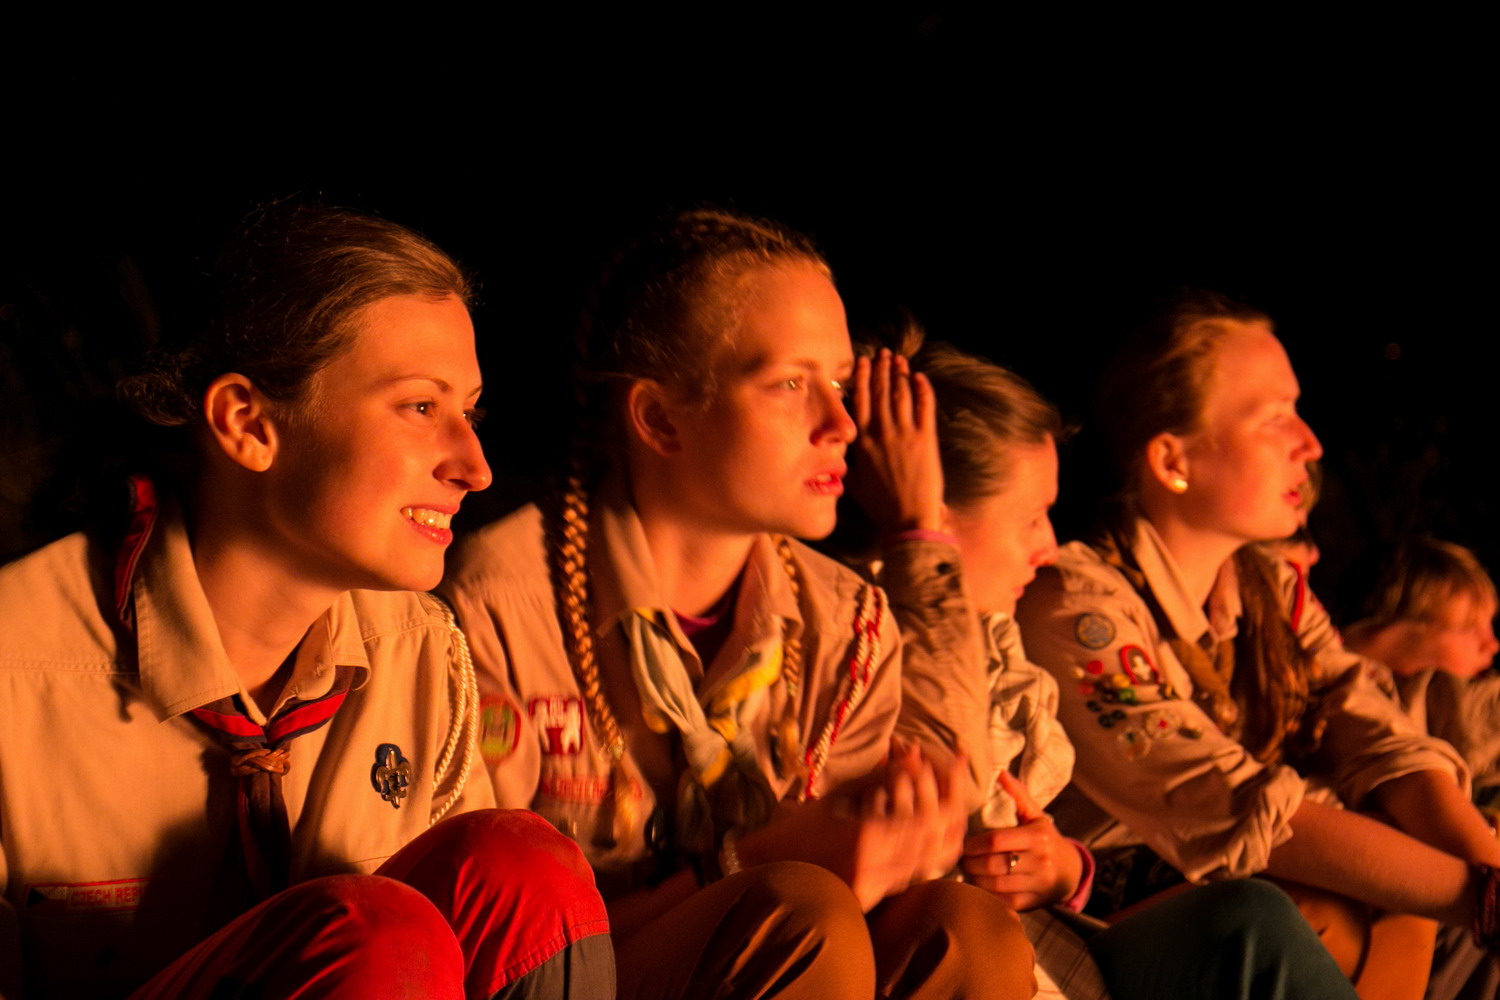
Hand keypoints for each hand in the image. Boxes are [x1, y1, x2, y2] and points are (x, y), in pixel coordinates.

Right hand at [736, 745, 967, 910]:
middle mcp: (875, 864)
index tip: (958, 789)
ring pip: (926, 866)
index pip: (925, 822)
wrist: (772, 869)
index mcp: (867, 835)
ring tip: (954, 825)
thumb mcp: (840, 796)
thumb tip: (916, 756)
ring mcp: (873, 886)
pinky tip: (931, 848)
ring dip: (942, 845)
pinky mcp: (870, 899)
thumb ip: (881, 777)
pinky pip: (907, 879)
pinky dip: (922, 861)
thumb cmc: (801, 828)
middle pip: (933, 847)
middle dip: (953, 825)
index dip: (948, 803)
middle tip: (963, 808)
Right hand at [848, 349, 944, 533]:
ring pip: (901, 395)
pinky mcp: (926, 440)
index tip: (862, 361)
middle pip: (880, 392)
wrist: (908, 520)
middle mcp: (881, 433)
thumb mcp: (853, 483)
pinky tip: (919, 377)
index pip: (860, 401)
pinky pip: (924, 407)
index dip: (862, 378)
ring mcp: (905, 434)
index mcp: (862, 442)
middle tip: (883, 353)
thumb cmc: (880, 506)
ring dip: (899, 373)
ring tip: (898, 359)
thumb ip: (846, 461)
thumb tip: (833, 450)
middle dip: (881, 369)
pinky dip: (922, 389)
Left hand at [962, 770, 1082, 910]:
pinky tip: (978, 886)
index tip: (963, 843)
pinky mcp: (1032, 903)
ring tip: (966, 871)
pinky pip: (1002, 901)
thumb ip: (1018, 794)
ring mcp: (1037, 884)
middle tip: (959, 859)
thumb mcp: (1036, 815)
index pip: (996, 841)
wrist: (1071, 872)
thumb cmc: (1046, 839)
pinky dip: (986, 895)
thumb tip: (1000, 773)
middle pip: (992, 865)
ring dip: (974, 879)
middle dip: (969, 863)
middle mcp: (1040, 861)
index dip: (973, 844)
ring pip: (994, 885)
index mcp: (1038, 837)